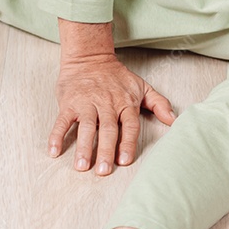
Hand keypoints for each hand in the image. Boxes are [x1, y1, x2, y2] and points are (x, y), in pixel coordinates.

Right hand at [47, 19, 174, 175]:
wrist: (90, 58)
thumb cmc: (118, 77)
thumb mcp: (142, 87)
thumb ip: (159, 104)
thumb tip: (175, 120)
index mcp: (125, 103)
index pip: (128, 126)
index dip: (127, 143)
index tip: (124, 160)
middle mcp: (107, 104)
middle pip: (108, 130)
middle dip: (106, 151)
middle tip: (103, 171)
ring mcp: (87, 103)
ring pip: (86, 127)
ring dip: (84, 147)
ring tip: (82, 166)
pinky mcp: (69, 103)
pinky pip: (62, 121)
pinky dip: (56, 135)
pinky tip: (54, 151)